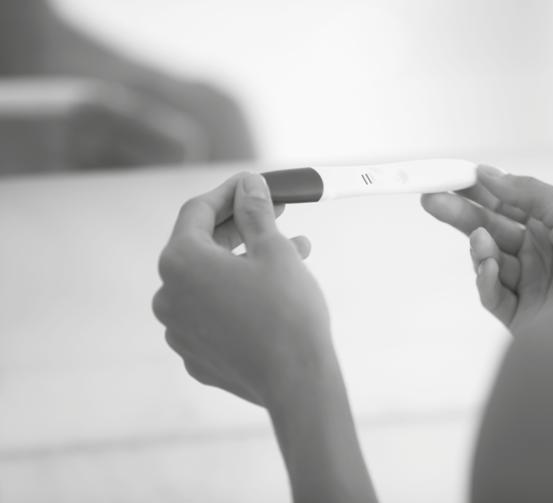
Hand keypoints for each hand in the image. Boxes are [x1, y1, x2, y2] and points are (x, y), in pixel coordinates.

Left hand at [152, 173, 332, 407]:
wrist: (297, 383)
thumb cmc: (287, 312)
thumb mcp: (274, 250)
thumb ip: (254, 212)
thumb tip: (248, 186)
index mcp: (180, 262)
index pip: (198, 211)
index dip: (229, 193)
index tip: (254, 184)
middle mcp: (167, 296)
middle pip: (201, 247)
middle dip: (242, 229)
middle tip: (276, 215)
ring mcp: (178, 331)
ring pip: (211, 283)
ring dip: (246, 264)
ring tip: (293, 254)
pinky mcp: (195, 356)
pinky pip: (213, 315)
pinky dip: (238, 299)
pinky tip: (273, 295)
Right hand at [422, 165, 552, 328]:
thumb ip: (527, 191)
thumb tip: (488, 173)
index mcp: (551, 225)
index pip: (504, 202)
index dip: (477, 190)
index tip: (450, 176)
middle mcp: (537, 252)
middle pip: (488, 228)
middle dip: (459, 213)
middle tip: (430, 199)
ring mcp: (527, 283)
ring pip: (486, 260)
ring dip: (477, 247)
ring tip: (478, 240)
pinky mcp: (520, 314)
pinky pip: (492, 294)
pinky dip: (484, 279)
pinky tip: (487, 267)